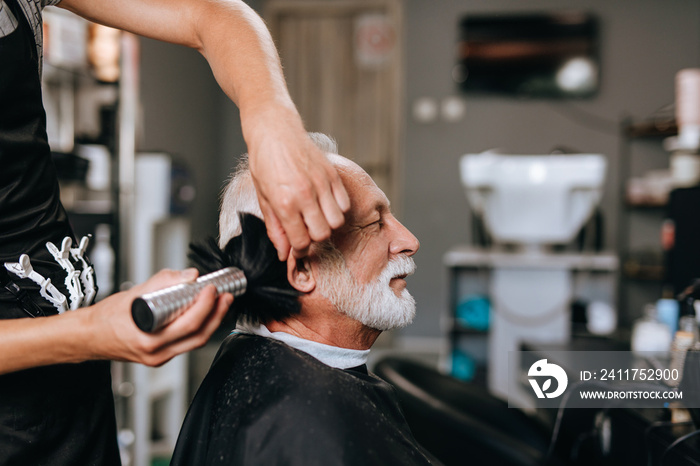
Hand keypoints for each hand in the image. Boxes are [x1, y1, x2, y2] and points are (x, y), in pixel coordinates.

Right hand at [84, 269, 231, 366]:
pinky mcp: (162, 356)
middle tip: (225, 295)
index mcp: (148, 339)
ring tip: (220, 303)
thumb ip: (164, 282)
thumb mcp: (133, 293)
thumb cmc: (105, 318)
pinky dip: (199, 328)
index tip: (211, 288)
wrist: (88, 337)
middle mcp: (157, 353)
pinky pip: (186, 343)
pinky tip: (205, 314)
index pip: (188, 325)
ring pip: (195, 342)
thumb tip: (190, 275)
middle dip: (216, 314)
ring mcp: (160, 357)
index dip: (205, 306)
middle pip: (198, 336)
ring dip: (212, 321)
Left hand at [243, 105, 349, 259]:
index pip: (301, 241)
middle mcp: (306, 195)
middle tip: (305, 230)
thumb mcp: (263, 197)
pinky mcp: (332, 175)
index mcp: (285, 202)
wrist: (274, 129)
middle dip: (313, 238)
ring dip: (327, 224)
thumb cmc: (264, 161)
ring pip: (336, 222)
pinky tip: (324, 203)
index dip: (298, 250)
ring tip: (315, 216)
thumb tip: (283, 252)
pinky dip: (337, 209)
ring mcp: (322, 184)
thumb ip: (275, 227)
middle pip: (322, 234)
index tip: (296, 248)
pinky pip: (344, 204)